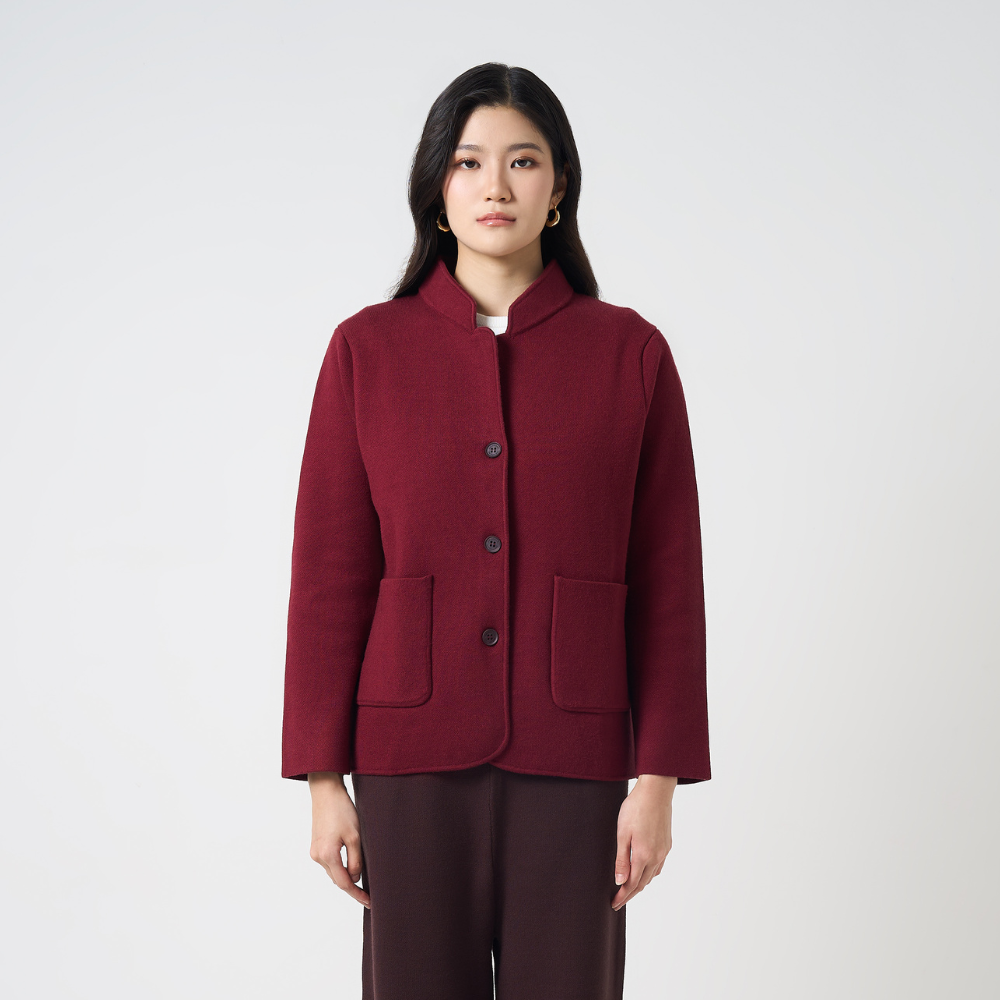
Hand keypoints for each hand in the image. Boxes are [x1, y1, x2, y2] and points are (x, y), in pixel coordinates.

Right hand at [307, 772, 370, 908]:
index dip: (357, 894)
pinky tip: (350, 866)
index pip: (344, 883)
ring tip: (363, 882)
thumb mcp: (355, 836)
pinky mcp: (316, 845)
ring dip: (346, 877)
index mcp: (327, 855)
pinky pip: (330, 863)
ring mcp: (315, 851)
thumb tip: (355, 878)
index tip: (369, 902)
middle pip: (337, 879)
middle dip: (352, 888)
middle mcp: (318, 856)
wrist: (326, 792)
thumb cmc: (342, 810)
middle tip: (369, 895)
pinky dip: (340, 867)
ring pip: (333, 871)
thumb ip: (356, 860)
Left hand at [612, 774, 676, 909]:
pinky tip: (644, 871)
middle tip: (618, 901)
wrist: (655, 792)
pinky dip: (649, 873)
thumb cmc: (636, 808)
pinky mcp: (667, 843)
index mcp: (643, 855)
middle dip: (630, 894)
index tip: (614, 904)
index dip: (622, 896)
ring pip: (651, 875)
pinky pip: (658, 866)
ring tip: (629, 888)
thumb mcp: (622, 833)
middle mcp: (656, 856)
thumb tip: (620, 882)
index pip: (632, 884)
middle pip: (642, 883)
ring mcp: (663, 850)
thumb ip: (621, 859)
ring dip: (640, 884)